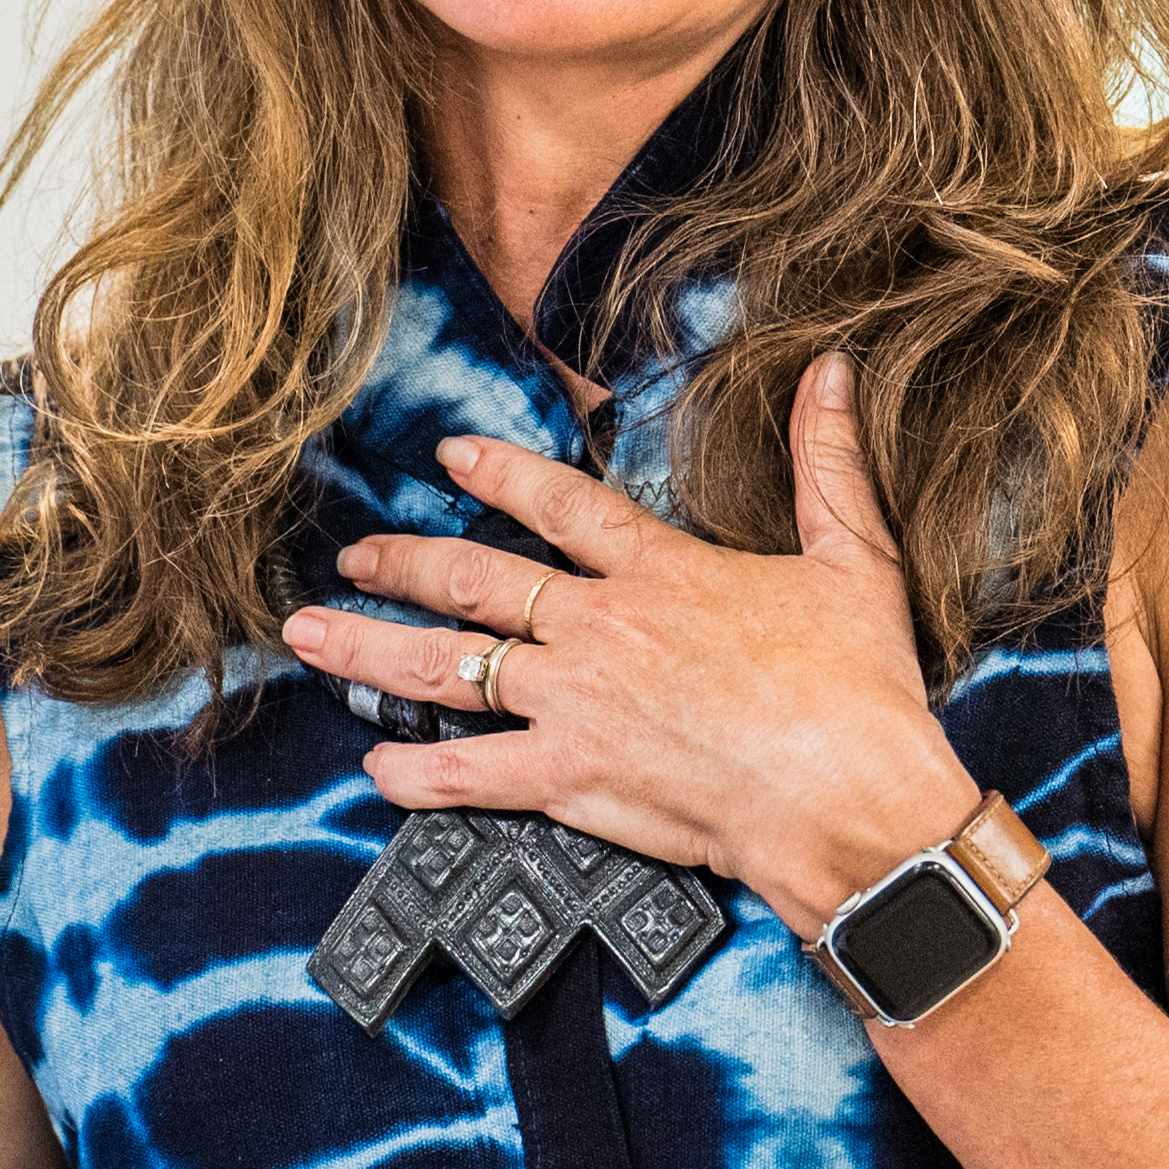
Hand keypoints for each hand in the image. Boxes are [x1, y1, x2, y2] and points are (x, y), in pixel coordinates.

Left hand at [283, 352, 980, 939]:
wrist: (848, 796)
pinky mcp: (571, 779)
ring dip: (369, 650)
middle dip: (400, 563)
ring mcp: (575, 704)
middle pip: (474, 580)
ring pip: (445, 668)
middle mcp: (600, 629)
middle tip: (354, 556)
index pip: (561, 504)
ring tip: (309, 637)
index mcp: (661, 572)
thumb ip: (831, 466)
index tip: (449, 454)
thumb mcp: (855, 562)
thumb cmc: (858, 690)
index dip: (499, 471)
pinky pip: (470, 773)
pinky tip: (375, 769)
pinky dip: (415, 774)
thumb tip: (830, 371)